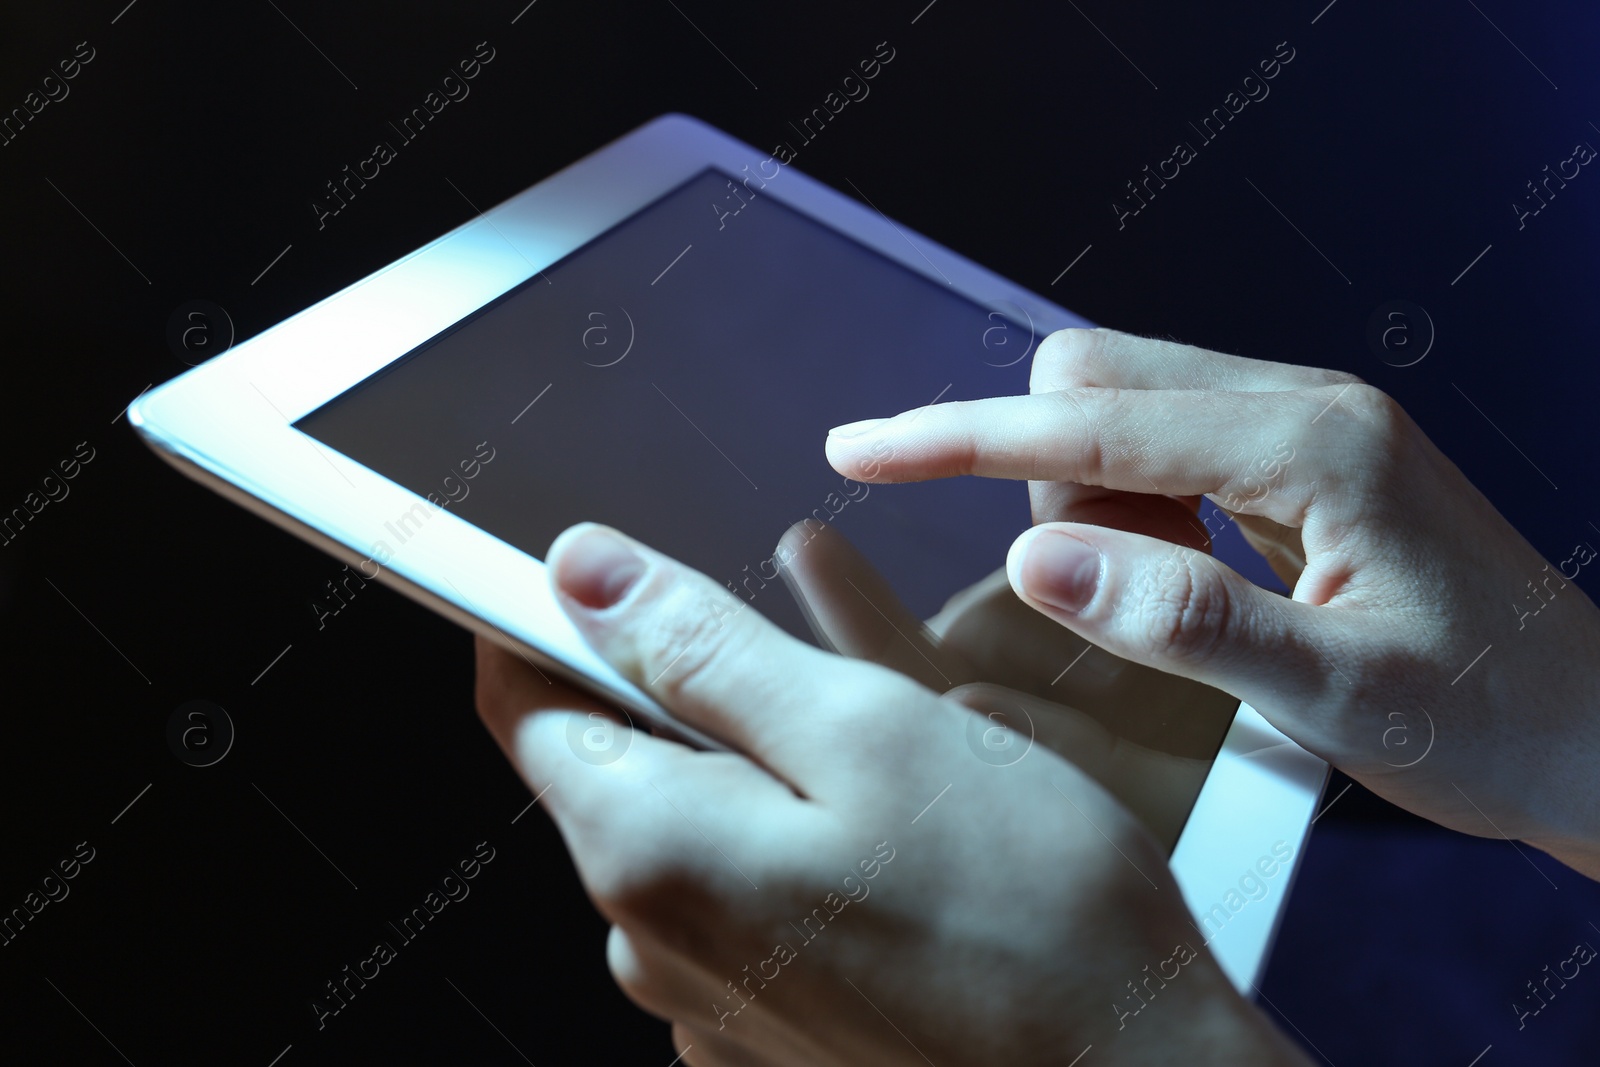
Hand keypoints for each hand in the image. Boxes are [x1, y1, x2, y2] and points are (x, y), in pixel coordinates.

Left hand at [475, 523, 1306, 1065]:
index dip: (550, 615)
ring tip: (889, 784)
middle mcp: (648, 940)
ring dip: (758, 778)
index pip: (525, 699)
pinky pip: (739, 905)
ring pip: (691, 831)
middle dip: (693, 697)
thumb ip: (704, 650)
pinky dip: (789, 854)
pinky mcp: (760, 1033)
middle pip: (615, 765)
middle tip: (824, 678)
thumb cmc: (1027, 910)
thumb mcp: (867, 728)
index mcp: (651, 848)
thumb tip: (584, 574)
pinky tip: (889, 867)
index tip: (603, 570)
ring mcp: (702, 1001)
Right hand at [824, 326, 1599, 877]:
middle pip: (1093, 381)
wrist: (1590, 733)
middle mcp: (1302, 406)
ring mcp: (1300, 424)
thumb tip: (1038, 563)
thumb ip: (1184, 624)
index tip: (860, 450)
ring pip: (1116, 411)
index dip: (961, 439)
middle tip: (1106, 598)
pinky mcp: (1294, 456)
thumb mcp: (1339, 696)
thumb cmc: (1487, 724)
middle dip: (1044, 482)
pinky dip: (1132, 513)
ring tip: (1173, 605)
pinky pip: (1160, 448)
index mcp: (1313, 446)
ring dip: (1091, 505)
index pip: (1092, 425)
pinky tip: (1187, 580)